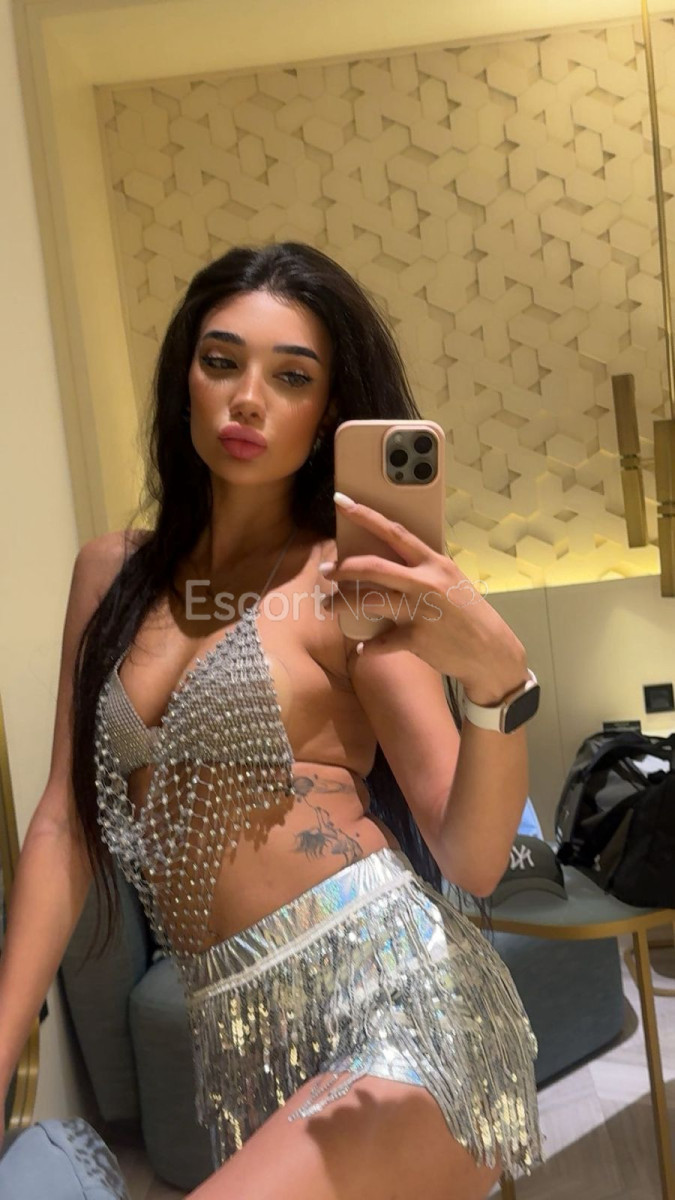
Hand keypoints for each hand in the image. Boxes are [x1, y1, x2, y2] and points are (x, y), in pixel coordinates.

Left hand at [323, 493, 528, 700]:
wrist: (491, 651)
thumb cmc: (470, 614)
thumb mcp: (452, 581)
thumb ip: (425, 570)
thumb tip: (394, 562)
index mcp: (434, 564)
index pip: (395, 532)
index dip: (365, 515)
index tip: (342, 501)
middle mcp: (425, 583)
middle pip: (373, 567)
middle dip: (342, 568)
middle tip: (326, 570)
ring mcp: (419, 611)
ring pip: (367, 601)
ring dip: (341, 603)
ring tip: (329, 605)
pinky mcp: (416, 639)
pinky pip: (380, 642)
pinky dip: (368, 647)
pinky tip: (361, 647)